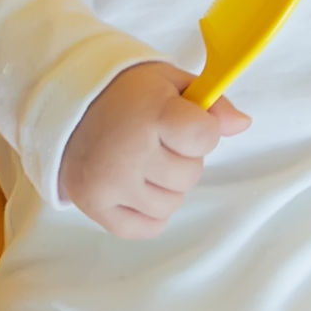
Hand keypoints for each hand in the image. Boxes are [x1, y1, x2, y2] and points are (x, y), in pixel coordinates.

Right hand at [58, 61, 247, 237]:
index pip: (205, 136)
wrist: (69, 107)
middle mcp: (128, 151)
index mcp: (151, 113)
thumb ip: (211, 105)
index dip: (202, 130)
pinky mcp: (94, 206)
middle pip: (190, 175)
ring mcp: (110, 182)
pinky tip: (134, 186)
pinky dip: (149, 212)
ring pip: (171, 204)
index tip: (184, 122)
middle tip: (154, 140)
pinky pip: (148, 227)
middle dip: (181, 158)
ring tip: (141, 161)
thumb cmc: (128, 96)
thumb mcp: (171, 83)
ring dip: (165, 186)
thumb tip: (242, 125)